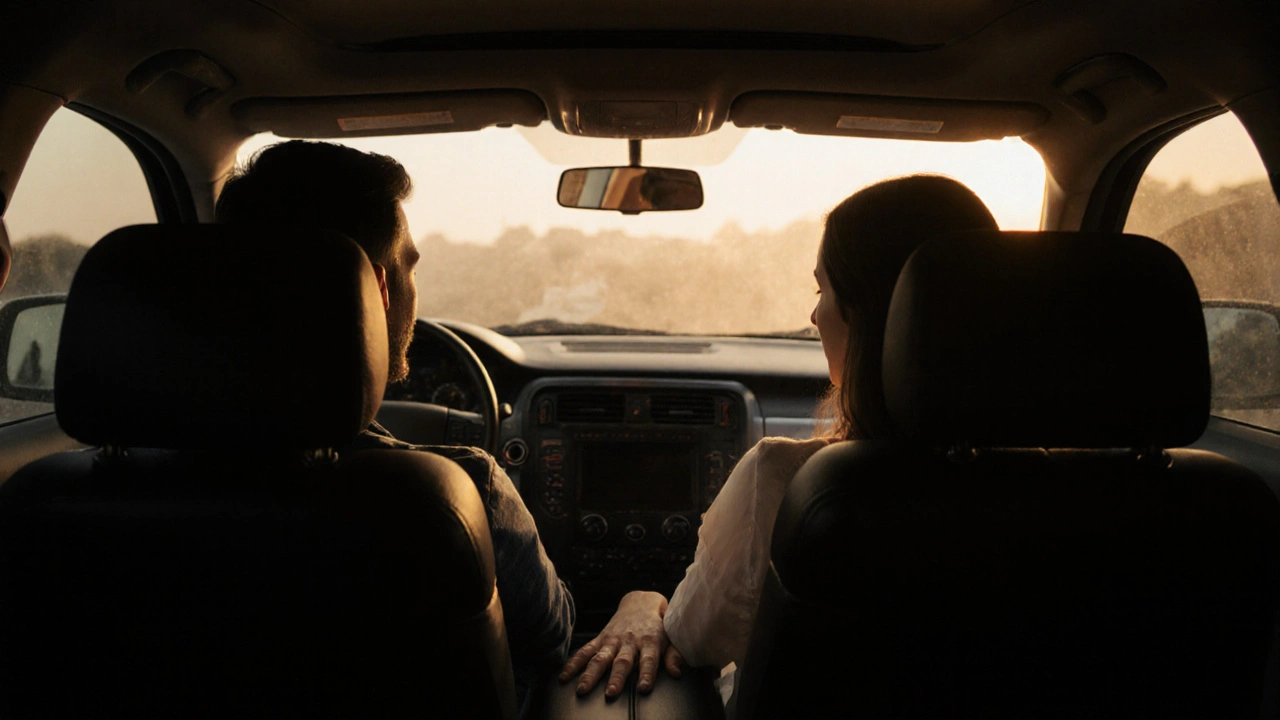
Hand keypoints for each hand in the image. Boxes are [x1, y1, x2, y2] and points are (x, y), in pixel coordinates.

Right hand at [558, 590, 684, 697]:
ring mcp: (613, 639)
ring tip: (582, 689)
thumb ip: (674, 656)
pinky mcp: (601, 638)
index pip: (649, 660)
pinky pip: (585, 651)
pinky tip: (564, 677)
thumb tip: (678, 674)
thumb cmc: (659, 625)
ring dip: (591, 674)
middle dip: (616, 678)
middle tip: (610, 694)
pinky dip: (574, 663)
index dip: (647, 674)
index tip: (643, 688)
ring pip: (601, 658)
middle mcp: (630, 641)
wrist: (641, 602)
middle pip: (622, 661)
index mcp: (650, 640)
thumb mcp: (671, 637)